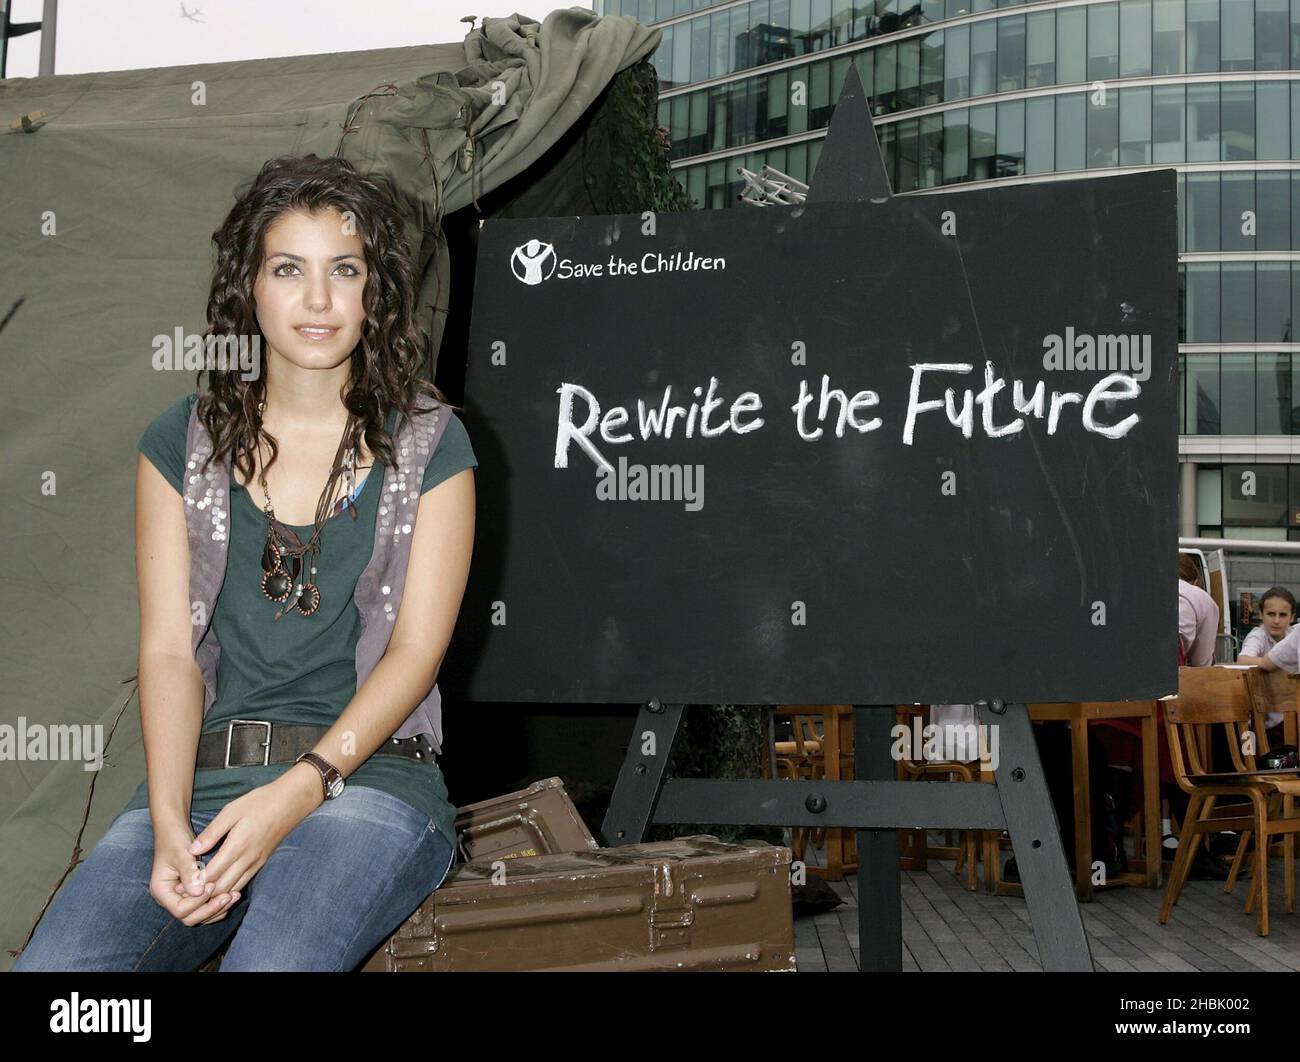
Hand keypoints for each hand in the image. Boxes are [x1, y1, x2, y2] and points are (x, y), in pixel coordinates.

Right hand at [150, 819, 241, 926]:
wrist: (174, 830)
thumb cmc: (176, 839)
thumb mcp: (182, 854)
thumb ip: (189, 873)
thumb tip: (198, 893)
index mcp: (162, 891)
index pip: (180, 909)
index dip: (197, 902)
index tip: (212, 885)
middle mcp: (170, 899)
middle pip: (189, 918)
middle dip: (210, 909)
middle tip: (228, 896)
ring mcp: (181, 898)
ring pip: (199, 915)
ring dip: (217, 909)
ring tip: (235, 896)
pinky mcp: (192, 894)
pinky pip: (205, 907)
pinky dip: (217, 905)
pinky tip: (232, 895)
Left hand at [187, 764, 321, 900]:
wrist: (291, 802)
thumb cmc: (260, 802)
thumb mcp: (232, 811)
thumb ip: (211, 832)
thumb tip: (192, 850)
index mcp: (237, 846)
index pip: (211, 874)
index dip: (194, 883)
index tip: (179, 884)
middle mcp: (247, 859)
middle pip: (221, 888)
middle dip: (202, 894)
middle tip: (184, 893)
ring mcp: (256, 863)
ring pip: (232, 889)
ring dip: (215, 895)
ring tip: (197, 894)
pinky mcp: (261, 863)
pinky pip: (242, 883)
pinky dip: (228, 890)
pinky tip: (218, 888)